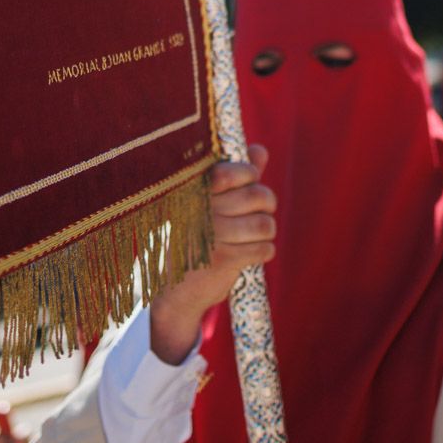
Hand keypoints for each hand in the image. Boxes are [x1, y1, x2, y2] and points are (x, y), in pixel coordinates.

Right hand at [149, 146, 274, 365]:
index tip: (248, 184)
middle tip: (258, 213)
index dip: (250, 175)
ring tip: (253, 236)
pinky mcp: (223, 259)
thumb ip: (236, 174)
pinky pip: (264, 248)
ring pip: (265, 224)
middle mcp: (200, 208)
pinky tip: (249, 254)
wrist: (176, 291)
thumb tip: (260, 151)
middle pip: (258, 196)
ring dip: (266, 232)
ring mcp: (211, 233)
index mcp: (193, 189)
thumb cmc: (195, 238)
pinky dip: (263, 252)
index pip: (235, 170)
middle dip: (266, 206)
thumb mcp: (209, 202)